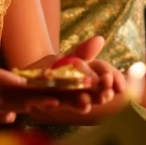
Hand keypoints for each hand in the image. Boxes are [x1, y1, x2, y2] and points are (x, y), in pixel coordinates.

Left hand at [8, 37, 126, 119]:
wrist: (27, 76)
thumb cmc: (55, 67)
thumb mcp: (71, 57)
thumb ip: (84, 52)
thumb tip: (100, 39)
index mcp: (88, 79)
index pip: (106, 78)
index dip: (114, 80)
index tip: (118, 85)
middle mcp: (78, 92)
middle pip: (94, 95)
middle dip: (101, 95)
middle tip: (105, 94)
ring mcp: (60, 99)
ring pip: (73, 104)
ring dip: (80, 104)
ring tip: (85, 101)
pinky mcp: (39, 102)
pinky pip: (43, 104)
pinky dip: (48, 104)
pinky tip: (53, 102)